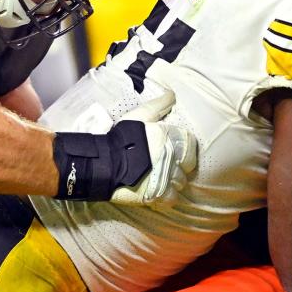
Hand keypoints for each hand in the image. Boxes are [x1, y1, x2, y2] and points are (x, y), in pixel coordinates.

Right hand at [109, 90, 197, 208]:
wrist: (101, 163)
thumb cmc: (119, 138)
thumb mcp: (138, 116)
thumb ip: (158, 105)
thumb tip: (172, 93)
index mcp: (169, 137)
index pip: (191, 145)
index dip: (184, 149)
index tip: (172, 152)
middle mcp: (171, 157)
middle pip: (189, 165)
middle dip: (180, 166)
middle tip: (165, 166)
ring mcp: (165, 177)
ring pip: (181, 182)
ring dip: (172, 181)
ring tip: (159, 178)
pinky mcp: (157, 194)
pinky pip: (172, 198)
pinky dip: (166, 197)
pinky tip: (157, 191)